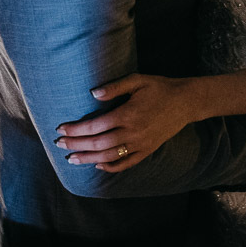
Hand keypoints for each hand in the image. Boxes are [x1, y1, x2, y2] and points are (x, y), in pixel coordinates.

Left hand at [54, 74, 199, 172]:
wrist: (186, 101)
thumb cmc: (159, 87)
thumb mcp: (138, 80)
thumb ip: (114, 87)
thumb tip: (92, 94)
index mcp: (128, 114)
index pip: (95, 125)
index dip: (76, 129)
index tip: (60, 130)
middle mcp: (132, 132)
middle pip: (98, 143)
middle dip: (76, 145)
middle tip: (59, 145)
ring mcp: (140, 144)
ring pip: (109, 156)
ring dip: (88, 159)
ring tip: (72, 159)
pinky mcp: (147, 150)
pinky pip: (126, 163)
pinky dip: (111, 166)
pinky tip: (97, 164)